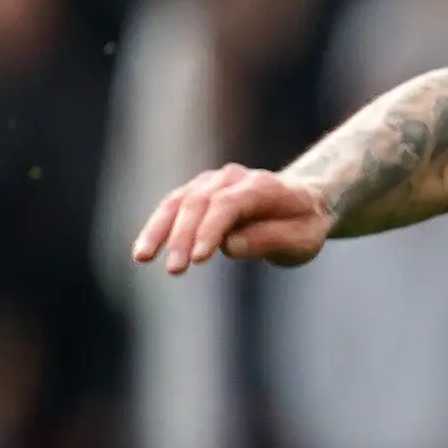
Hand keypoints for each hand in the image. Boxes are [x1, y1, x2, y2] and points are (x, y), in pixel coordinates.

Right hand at [131, 164, 334, 273]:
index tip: (200, 258)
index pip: (229, 204)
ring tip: (143, 258)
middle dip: (184, 237)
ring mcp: (212, 182)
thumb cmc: (303, 225)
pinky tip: (143, 251)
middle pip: (200, 202)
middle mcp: (233, 178)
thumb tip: (230, 245)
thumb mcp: (303, 239)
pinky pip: (171, 207)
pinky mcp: (197, 192)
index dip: (211, 229)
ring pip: (178, 201)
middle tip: (175, 269)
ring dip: (159, 230)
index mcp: (263, 186)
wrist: (303, 202)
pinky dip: (156, 227)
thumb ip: (271, 239)